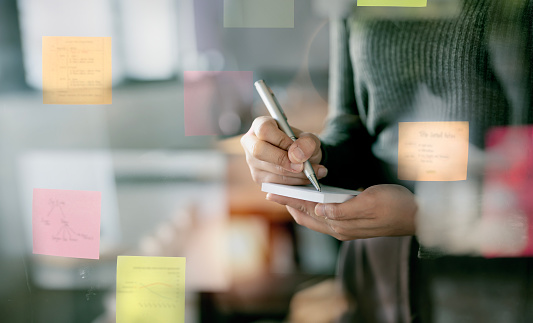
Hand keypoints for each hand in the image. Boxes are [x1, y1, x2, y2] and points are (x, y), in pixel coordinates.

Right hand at [240, 116, 327, 184]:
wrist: (302, 158)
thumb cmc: (302, 144)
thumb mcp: (309, 139)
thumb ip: (307, 142)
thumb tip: (297, 156)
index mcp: (260, 125)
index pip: (264, 130)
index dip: (281, 140)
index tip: (296, 149)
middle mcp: (251, 143)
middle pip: (259, 151)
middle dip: (283, 160)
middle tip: (302, 166)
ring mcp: (252, 162)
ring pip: (269, 170)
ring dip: (294, 175)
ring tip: (314, 172)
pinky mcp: (258, 178)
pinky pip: (275, 184)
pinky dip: (293, 183)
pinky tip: (306, 179)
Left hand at [267, 184, 416, 239]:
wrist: (418, 216)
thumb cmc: (396, 206)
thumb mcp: (370, 203)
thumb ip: (344, 210)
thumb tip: (320, 210)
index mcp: (341, 225)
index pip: (307, 210)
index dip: (288, 200)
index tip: (271, 192)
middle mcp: (340, 228)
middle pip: (306, 216)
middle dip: (289, 203)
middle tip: (273, 192)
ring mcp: (345, 227)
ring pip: (314, 217)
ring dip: (299, 205)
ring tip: (286, 194)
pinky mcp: (352, 223)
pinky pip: (324, 216)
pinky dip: (313, 206)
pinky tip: (311, 198)